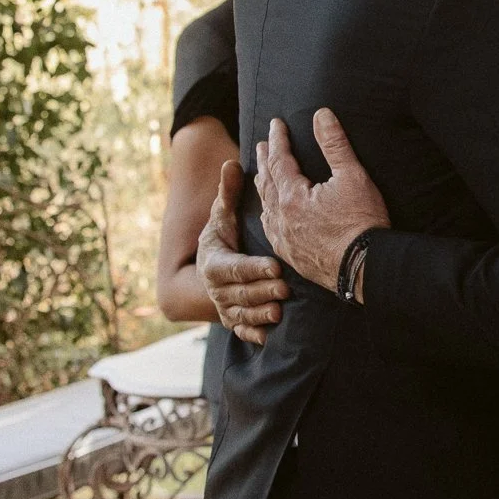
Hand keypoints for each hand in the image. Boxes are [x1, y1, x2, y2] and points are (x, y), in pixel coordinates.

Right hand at [198, 161, 288, 345]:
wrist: (212, 264)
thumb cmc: (223, 234)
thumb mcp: (223, 215)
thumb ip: (228, 192)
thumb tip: (232, 162)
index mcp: (213, 262)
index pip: (234, 267)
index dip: (254, 268)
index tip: (275, 266)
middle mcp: (216, 288)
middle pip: (240, 292)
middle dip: (262, 291)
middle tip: (286, 288)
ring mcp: (224, 306)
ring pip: (242, 313)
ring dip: (260, 314)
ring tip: (280, 311)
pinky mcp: (233, 320)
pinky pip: (241, 330)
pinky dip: (252, 334)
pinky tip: (268, 336)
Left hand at [257, 109, 390, 295]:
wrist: (364, 268)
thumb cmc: (361, 222)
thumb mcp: (352, 176)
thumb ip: (335, 144)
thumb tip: (322, 115)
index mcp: (293, 196)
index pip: (280, 160)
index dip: (278, 139)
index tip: (276, 124)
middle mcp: (281, 217)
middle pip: (267, 182)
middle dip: (265, 160)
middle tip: (261, 145)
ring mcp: (284, 239)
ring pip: (265, 207)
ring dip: (263, 186)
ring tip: (261, 175)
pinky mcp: (291, 256)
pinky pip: (270, 230)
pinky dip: (267, 214)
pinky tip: (269, 215)